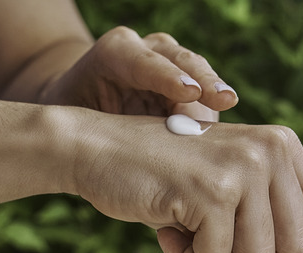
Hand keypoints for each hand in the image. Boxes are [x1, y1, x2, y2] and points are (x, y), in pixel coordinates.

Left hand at [39, 27, 237, 121]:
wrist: (84, 101)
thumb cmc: (76, 112)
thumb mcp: (74, 117)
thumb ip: (97, 127)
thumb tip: (124, 152)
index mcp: (115, 52)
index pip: (144, 62)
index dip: (168, 77)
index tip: (190, 94)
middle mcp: (148, 50)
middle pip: (181, 61)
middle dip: (203, 81)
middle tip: (223, 100)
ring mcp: (172, 63)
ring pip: (199, 74)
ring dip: (215, 96)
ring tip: (228, 114)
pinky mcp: (188, 84)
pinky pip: (206, 97)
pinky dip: (213, 114)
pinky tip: (225, 132)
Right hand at [69, 111, 302, 252]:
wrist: (100, 149)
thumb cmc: (165, 176)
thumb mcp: (232, 194)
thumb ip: (278, 226)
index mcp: (284, 146)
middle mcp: (271, 150)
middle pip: (298, 250)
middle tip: (215, 244)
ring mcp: (243, 169)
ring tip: (188, 230)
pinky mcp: (211, 192)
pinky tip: (168, 229)